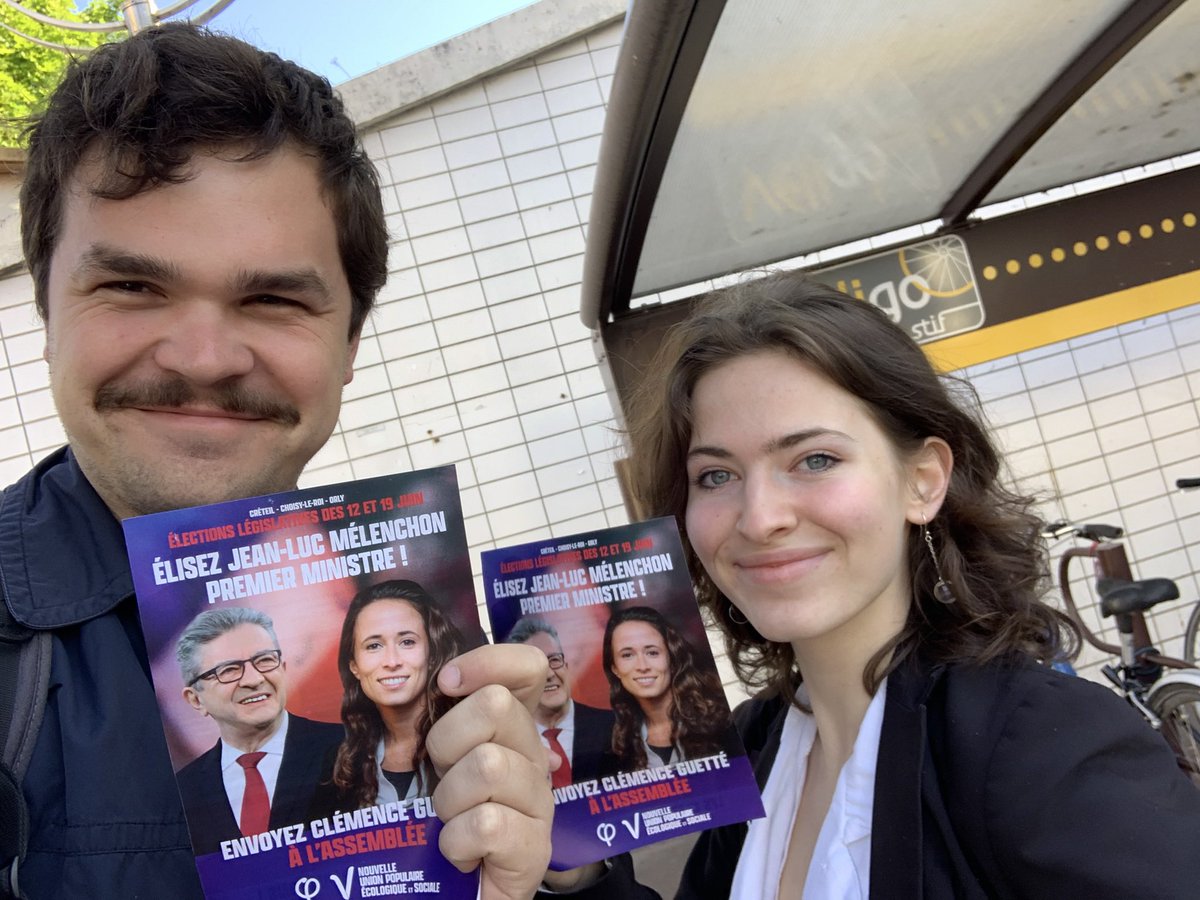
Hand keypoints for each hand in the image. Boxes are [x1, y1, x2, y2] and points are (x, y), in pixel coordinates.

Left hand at [428, 643, 553, 898]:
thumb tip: (442, 680)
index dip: (489, 661)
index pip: (527, 668)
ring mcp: (541, 802)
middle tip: (440, 778)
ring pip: (487, 765)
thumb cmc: (447, 822)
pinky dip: (458, 842)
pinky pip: (488, 824)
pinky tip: (462, 855)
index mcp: (512, 730)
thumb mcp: (441, 764)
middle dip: (447, 740)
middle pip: (496, 705)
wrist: (465, 897)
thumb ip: (442, 722)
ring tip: (450, 823)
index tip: (448, 682)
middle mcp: (535, 757)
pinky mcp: (536, 849)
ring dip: (449, 800)